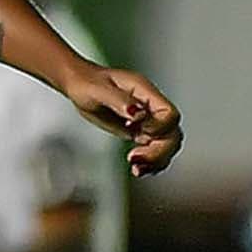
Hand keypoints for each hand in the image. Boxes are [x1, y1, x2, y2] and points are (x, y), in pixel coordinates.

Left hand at [63, 63, 182, 177]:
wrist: (80, 86)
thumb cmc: (88, 82)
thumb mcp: (99, 90)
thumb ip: (119, 101)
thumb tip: (136, 112)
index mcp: (145, 93)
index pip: (169, 114)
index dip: (158, 127)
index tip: (136, 130)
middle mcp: (150, 108)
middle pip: (172, 133)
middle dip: (158, 151)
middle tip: (135, 159)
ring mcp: (147, 121)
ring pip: (166, 144)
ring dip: (156, 160)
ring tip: (137, 169)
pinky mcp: (139, 132)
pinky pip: (154, 149)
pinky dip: (150, 162)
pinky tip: (138, 168)